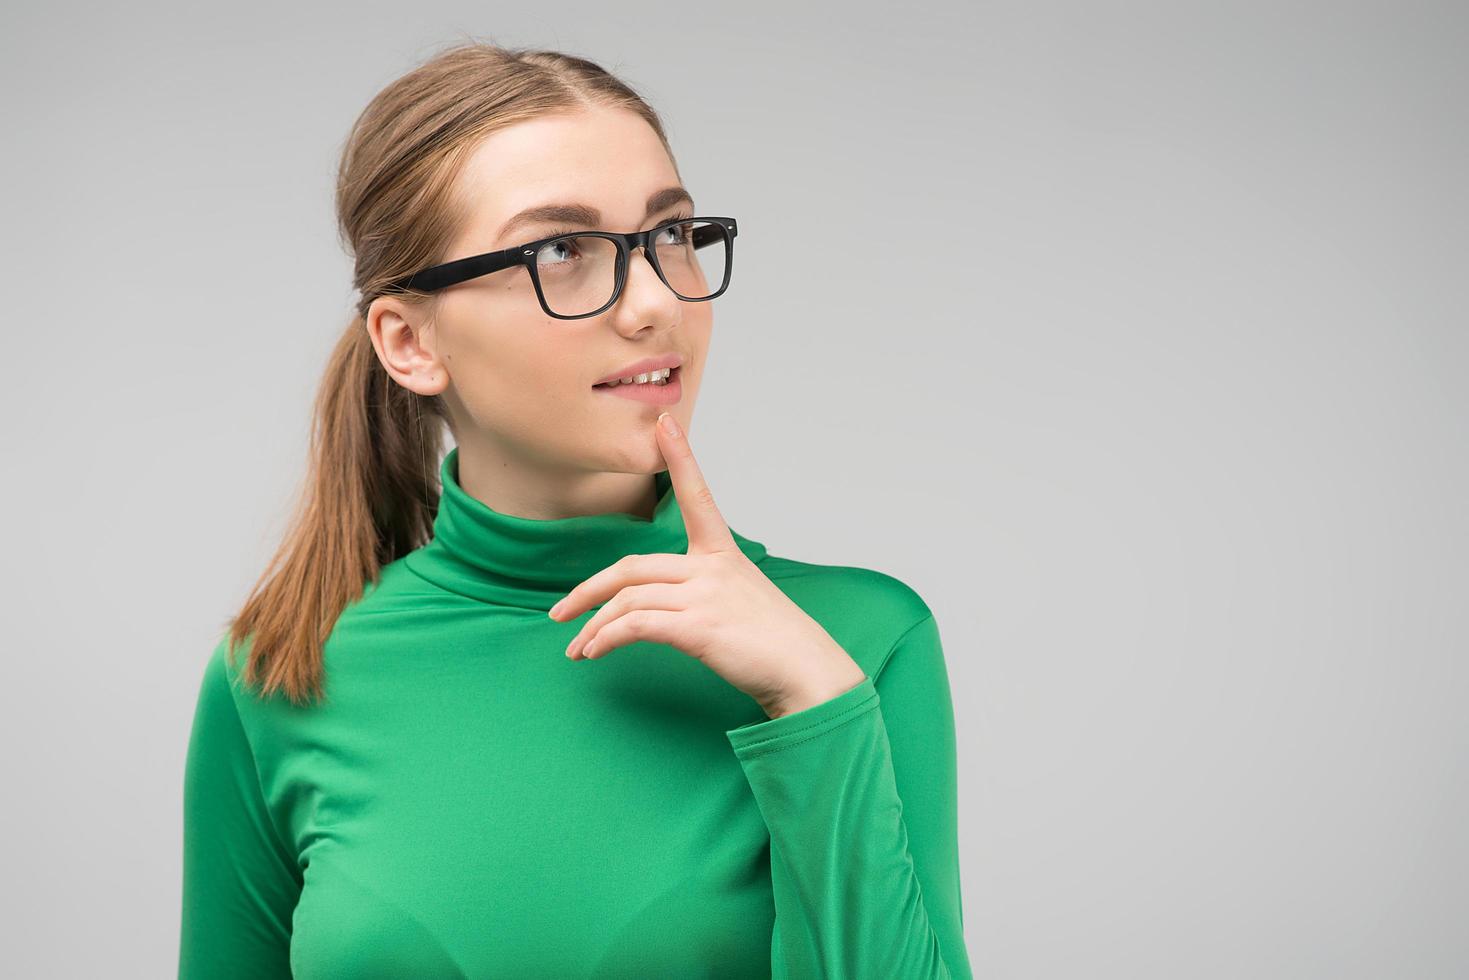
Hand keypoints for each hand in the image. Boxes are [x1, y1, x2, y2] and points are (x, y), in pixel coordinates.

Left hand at [548, 412, 866, 719]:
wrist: (806, 673)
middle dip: (589, 591)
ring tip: (578, 650)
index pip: (697, 497)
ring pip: (628, 599)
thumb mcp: (742, 601)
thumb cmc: (775, 644)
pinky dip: (606, 638)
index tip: (664, 423)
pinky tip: (595, 651)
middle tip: (561, 612)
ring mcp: (705, 596)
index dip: (681, 459)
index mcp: (723, 555)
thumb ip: (704, 592)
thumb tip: (660, 608)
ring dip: (594, 627)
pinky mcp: (698, 627)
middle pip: (632, 567)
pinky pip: (636, 625)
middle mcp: (712, 569)